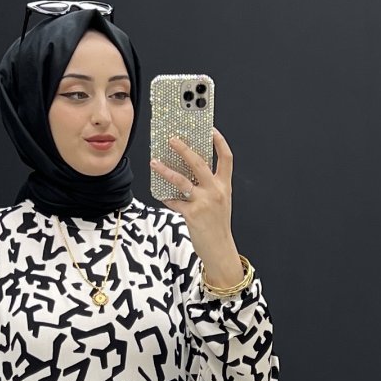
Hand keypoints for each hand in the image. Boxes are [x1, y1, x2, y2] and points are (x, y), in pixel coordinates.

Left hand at [150, 127, 240, 281]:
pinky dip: (166, 198)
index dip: (219, 142)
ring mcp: (204, 202)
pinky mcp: (192, 214)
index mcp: (224, 186)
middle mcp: (215, 191)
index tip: (211, 130)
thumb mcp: (220, 203)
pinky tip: (161, 195)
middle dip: (184, 148)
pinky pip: (174, 202)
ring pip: (182, 180)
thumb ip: (209, 188)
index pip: (226, 158)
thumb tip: (190, 175)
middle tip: (172, 139)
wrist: (220, 250)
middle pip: (199, 162)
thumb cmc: (218, 227)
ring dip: (165, 170)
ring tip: (154, 162)